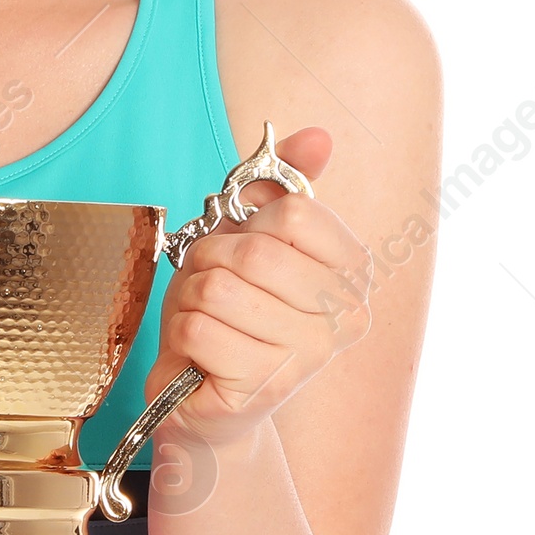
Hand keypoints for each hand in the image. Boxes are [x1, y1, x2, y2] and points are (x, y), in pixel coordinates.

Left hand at [145, 127, 372, 450]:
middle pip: (253, 251)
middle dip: (209, 261)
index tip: (242, 247)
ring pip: (218, 288)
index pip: (296, 212)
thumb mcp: (248, 237)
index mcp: (352, 273)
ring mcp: (310, 355)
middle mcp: (346, 316)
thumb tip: (319, 135)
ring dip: (192, 299)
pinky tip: (200, 353)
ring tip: (206, 320)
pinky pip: (198, 327)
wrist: (207, 399)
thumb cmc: (229, 314)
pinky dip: (182, 332)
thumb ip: (283, 183)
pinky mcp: (266, 385)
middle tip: (210, 287)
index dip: (248, 223)